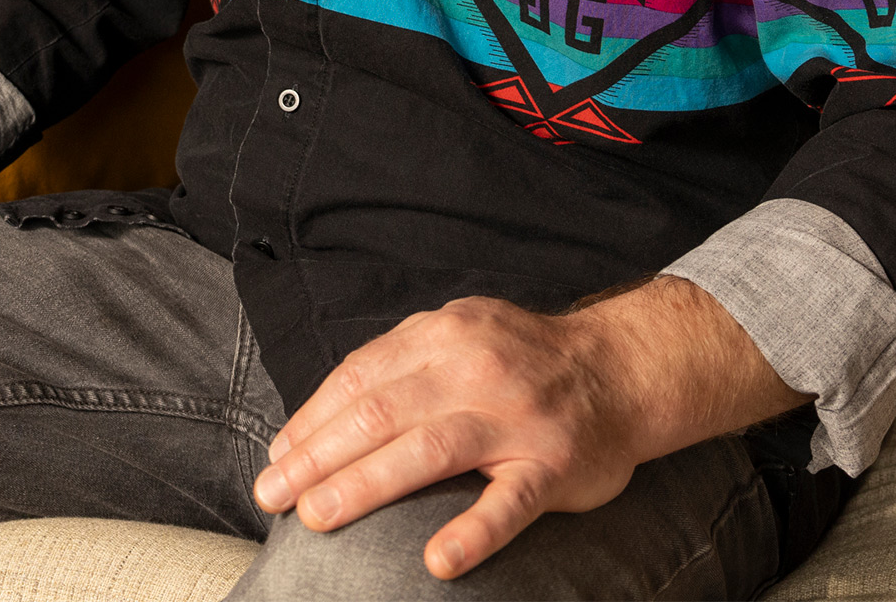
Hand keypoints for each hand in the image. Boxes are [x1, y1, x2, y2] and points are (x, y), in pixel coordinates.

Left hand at [250, 276, 803, 580]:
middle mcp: (474, 369)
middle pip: (380, 413)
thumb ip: (394, 370)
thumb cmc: (520, 362)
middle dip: (318, 456)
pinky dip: (473, 531)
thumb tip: (309, 428)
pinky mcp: (553, 465)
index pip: (359, 378)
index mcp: (443, 335)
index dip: (311, 421)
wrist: (621, 370)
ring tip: (318, 517)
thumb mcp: (457, 337)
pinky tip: (438, 560)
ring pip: (428, 449)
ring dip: (364, 484)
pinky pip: (509, 503)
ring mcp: (515, 419)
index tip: (276, 460)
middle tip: (274, 497)